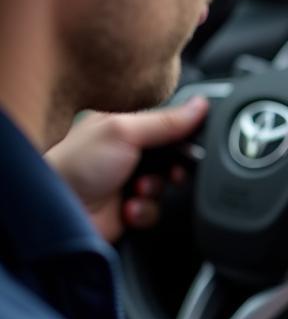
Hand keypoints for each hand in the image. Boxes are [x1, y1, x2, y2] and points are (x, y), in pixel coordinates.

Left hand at [46, 98, 208, 242]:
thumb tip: (199, 106)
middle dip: (172, 170)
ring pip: (166, 188)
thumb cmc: (75, 165)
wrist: (57, 211)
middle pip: (173, 159)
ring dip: (154, 193)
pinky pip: (155, 211)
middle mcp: (127, 153)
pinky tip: (126, 209)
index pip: (168, 126)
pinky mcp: (128, 209)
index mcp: (124, 126)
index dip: (184, 137)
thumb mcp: (125, 132)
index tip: (190, 146)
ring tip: (135, 191)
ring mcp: (127, 182)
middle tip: (167, 172)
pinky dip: (144, 212)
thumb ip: (166, 121)